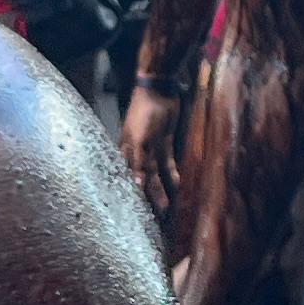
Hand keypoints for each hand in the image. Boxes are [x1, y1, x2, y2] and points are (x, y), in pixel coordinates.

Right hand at [120, 85, 190, 217]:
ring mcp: (151, 147)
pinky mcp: (164, 141)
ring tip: (166, 206)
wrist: (159, 89)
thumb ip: (138, 162)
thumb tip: (136, 184)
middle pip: (142, 178)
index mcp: (126, 151)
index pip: (127, 177)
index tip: (136, 211)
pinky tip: (177, 184)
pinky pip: (167, 161)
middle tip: (155, 215)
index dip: (131, 192)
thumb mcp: (140, 139)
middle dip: (147, 195)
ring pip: (155, 173)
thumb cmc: (144, 113)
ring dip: (160, 188)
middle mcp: (137, 152)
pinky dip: (172, 173)